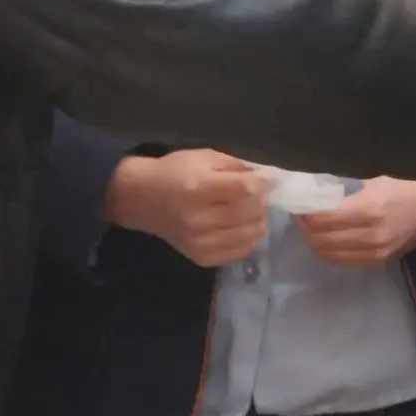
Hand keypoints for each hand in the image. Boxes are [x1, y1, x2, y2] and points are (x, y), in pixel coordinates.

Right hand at [100, 150, 271, 267]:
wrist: (142, 199)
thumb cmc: (174, 172)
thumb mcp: (202, 157)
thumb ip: (234, 165)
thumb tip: (264, 176)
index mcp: (198, 188)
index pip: (244, 189)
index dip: (264, 184)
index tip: (273, 179)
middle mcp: (199, 218)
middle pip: (249, 213)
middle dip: (262, 201)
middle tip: (261, 193)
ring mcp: (200, 241)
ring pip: (249, 234)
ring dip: (258, 220)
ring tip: (252, 210)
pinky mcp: (201, 257)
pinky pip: (240, 251)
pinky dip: (248, 238)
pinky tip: (242, 226)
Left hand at [294, 178, 415, 267]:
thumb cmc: (411, 178)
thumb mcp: (376, 172)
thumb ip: (345, 179)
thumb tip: (311, 178)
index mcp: (369, 209)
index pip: (320, 220)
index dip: (302, 211)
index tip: (296, 199)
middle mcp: (372, 237)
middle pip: (320, 240)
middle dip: (305, 226)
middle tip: (300, 210)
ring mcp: (379, 252)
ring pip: (330, 254)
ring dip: (315, 239)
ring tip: (311, 222)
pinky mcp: (384, 260)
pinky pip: (346, 261)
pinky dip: (331, 249)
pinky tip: (329, 233)